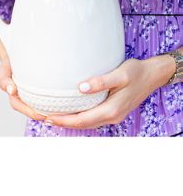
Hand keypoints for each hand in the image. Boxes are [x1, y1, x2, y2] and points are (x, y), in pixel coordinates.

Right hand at [0, 22, 44, 120]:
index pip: (3, 78)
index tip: (12, 87)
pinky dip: (47, 109)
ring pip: (28, 106)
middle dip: (27, 109)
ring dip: (38, 113)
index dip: (6, 84)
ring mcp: (24, 89)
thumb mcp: (9, 32)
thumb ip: (2, 22)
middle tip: (41, 114)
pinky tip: (62, 112)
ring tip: (53, 118)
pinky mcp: (36, 92)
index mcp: (7, 69)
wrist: (19, 48)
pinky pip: (39, 103)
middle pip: (16, 101)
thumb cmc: (16, 41)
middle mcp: (14, 81)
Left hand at [45, 56, 175, 128]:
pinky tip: (73, 111)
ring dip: (71, 121)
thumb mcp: (120, 74)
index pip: (83, 120)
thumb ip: (101, 82)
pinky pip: (93, 118)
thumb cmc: (136, 72)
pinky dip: (80, 117)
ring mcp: (114, 116)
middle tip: (44, 118)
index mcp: (112, 110)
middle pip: (83, 124)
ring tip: (54, 116)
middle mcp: (112, 116)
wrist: (152, 75)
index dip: (64, 120)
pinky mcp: (114, 111)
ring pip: (88, 123)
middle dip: (64, 123)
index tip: (48, 117)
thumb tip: (81, 87)